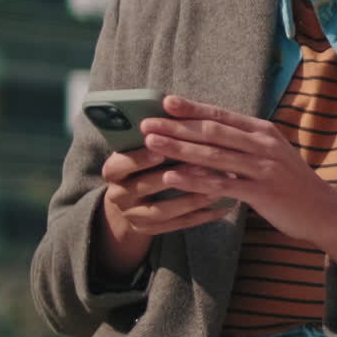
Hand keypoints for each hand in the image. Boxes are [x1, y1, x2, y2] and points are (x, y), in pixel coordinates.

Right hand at [96, 139, 238, 278]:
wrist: (129, 201)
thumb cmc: (141, 164)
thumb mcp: (137, 149)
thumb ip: (153, 135)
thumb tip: (174, 105)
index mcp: (113, 170)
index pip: (121, 164)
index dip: (141, 158)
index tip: (163, 150)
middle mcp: (118, 195)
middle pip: (145, 186)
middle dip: (175, 175)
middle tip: (202, 164)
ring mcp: (134, 216)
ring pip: (163, 210)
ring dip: (191, 198)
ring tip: (217, 188)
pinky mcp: (150, 231)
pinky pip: (178, 225)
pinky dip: (202, 215)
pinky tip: (223, 206)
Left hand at [139, 95, 336, 276]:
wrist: (323, 211)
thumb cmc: (292, 183)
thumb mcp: (271, 154)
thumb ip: (244, 144)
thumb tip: (211, 137)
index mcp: (263, 131)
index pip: (221, 115)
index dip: (192, 108)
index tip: (165, 102)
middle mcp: (262, 144)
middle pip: (212, 131)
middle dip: (177, 126)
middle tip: (147, 123)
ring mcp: (262, 167)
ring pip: (213, 154)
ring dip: (179, 148)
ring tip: (152, 144)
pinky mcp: (261, 191)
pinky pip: (221, 184)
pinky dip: (194, 180)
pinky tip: (172, 178)